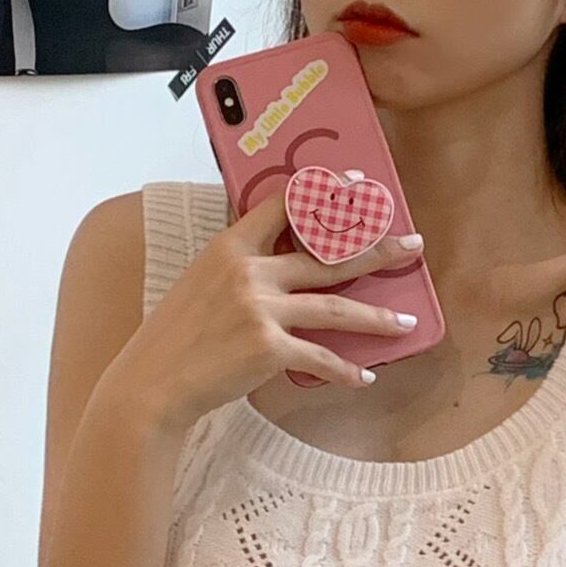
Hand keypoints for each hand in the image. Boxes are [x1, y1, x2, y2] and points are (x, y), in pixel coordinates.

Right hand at [112, 180, 424, 433]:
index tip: (358, 185)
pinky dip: (346, 370)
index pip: (284, 204)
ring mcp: (260, 309)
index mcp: (230, 247)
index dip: (326, 192)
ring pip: (335, 307)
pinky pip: (321, 357)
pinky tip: (365, 376)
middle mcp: (249, 271)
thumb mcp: (201, 282)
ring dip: (377, 317)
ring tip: (406, 321)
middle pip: (327, 255)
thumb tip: (283, 263)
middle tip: (411, 246)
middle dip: (377, 250)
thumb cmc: (176, 336)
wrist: (154, 381)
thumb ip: (241, 266)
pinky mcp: (269, 347)